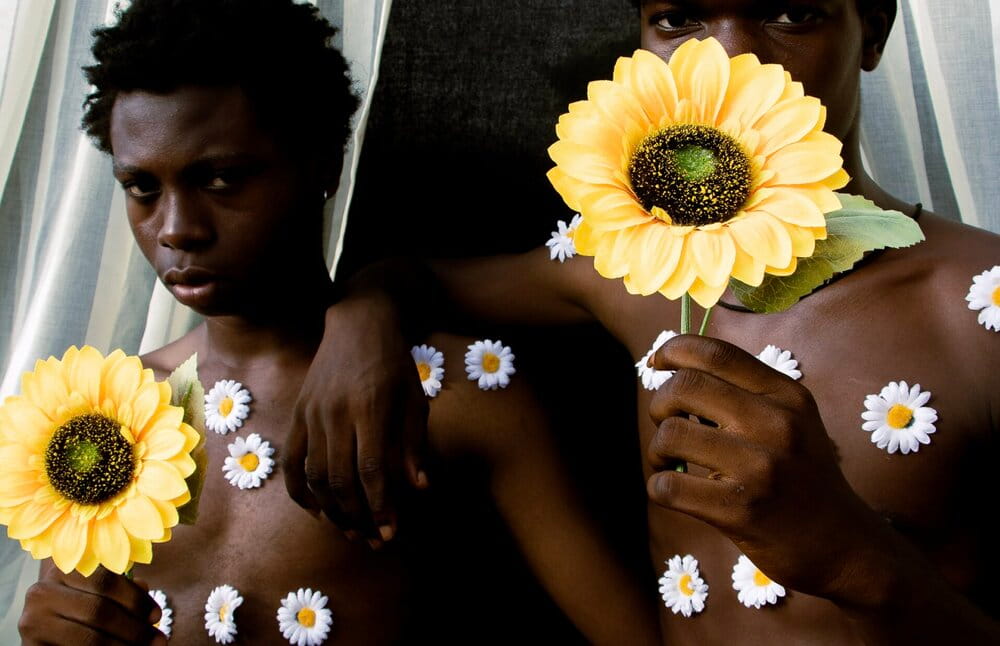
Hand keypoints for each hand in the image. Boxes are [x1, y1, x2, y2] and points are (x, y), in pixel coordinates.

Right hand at [19, 564, 164, 645]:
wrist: (49, 636)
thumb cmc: (81, 611)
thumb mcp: (98, 595)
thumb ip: (121, 590)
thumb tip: (144, 588)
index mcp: (63, 570)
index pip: (106, 581)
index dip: (136, 600)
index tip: (156, 615)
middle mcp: (41, 593)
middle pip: (99, 611)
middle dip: (135, 629)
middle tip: (159, 641)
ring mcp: (32, 623)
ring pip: (90, 638)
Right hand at [285, 293, 428, 545]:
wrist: (358, 322)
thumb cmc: (394, 363)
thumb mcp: (415, 399)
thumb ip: (414, 445)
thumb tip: (418, 488)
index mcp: (370, 408)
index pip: (371, 469)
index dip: (380, 506)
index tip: (390, 532)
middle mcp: (335, 413)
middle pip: (340, 479)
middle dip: (357, 517)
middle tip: (371, 540)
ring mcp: (311, 413)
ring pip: (314, 475)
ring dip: (331, 510)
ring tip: (349, 531)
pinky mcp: (298, 413)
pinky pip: (291, 461)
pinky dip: (300, 491)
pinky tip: (316, 510)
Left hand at [645, 335, 893, 600]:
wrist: (845, 544)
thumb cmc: (803, 477)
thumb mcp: (793, 420)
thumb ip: (745, 392)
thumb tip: (674, 370)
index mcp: (786, 395)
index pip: (715, 353)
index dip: (673, 350)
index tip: (657, 364)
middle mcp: (776, 424)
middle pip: (684, 387)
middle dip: (659, 404)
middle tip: (666, 426)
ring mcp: (759, 468)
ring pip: (670, 435)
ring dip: (657, 450)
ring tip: (670, 463)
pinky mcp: (740, 510)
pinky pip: (668, 486)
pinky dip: (658, 486)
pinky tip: (675, 490)